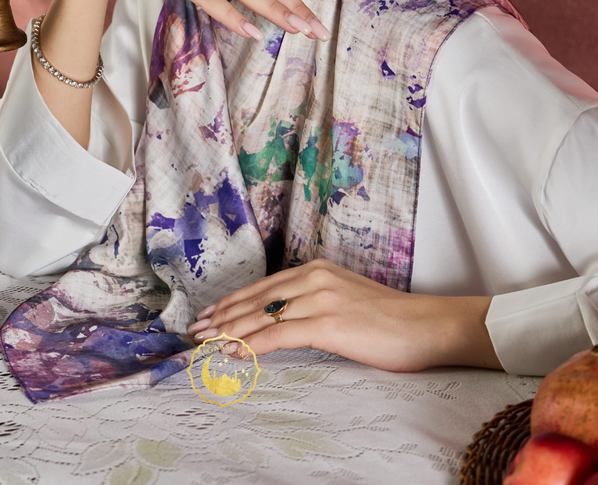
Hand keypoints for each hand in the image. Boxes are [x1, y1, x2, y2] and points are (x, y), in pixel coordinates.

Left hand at [186, 258, 501, 371]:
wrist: (428, 325)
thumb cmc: (391, 320)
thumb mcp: (345, 300)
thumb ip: (313, 304)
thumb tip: (282, 321)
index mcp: (316, 270)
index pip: (263, 287)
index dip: (232, 302)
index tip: (210, 315)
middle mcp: (314, 278)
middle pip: (256, 298)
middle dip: (222, 315)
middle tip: (196, 330)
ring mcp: (320, 298)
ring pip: (262, 316)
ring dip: (230, 331)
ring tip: (207, 343)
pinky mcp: (328, 322)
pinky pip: (280, 335)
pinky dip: (253, 345)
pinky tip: (236, 353)